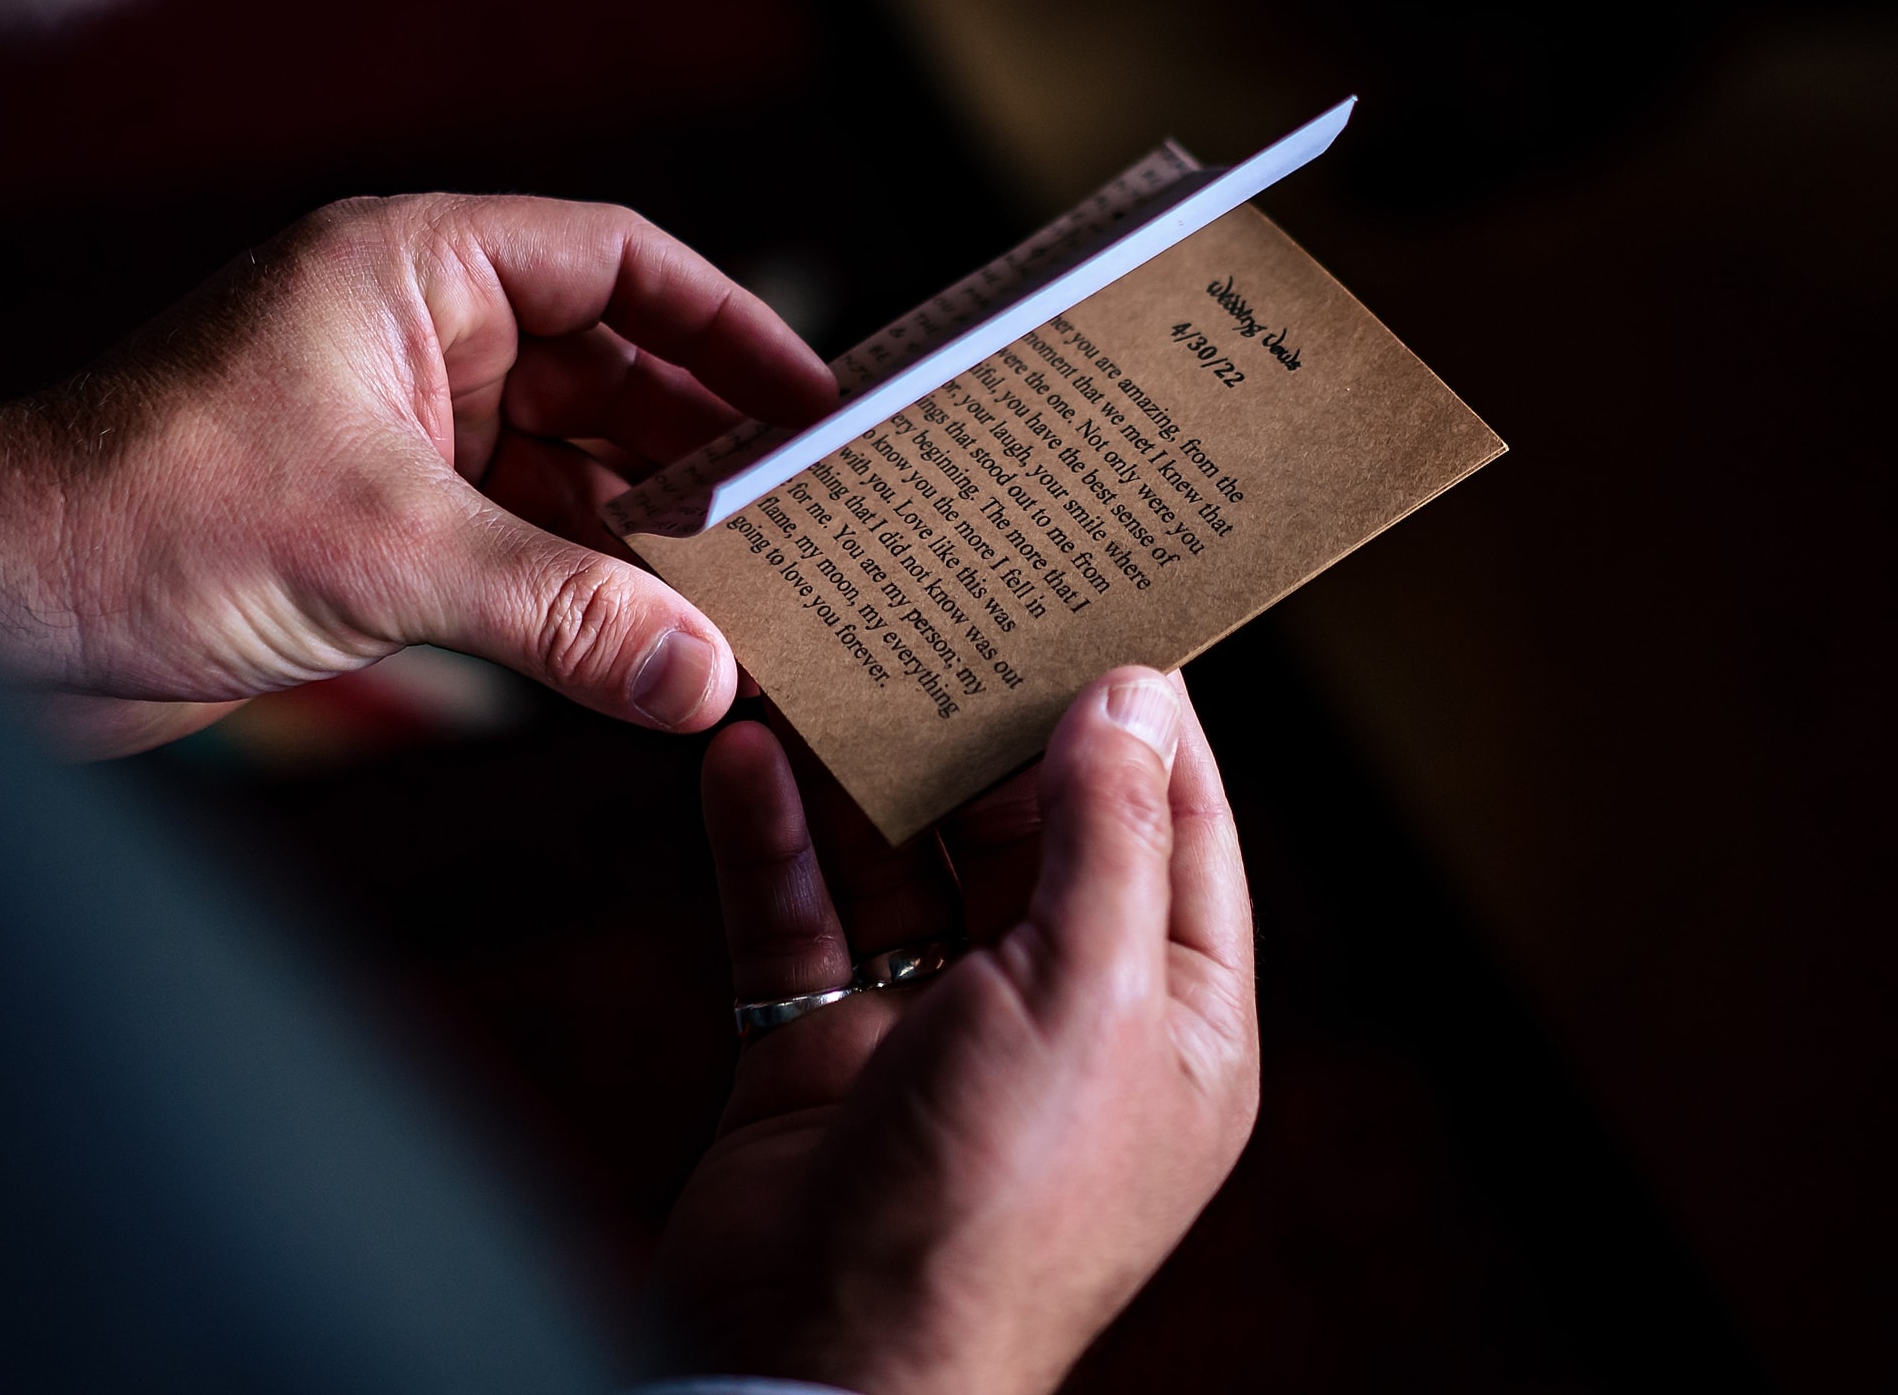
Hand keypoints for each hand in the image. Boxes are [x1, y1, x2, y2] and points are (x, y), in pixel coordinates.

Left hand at [0, 195, 835, 755]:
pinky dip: (582, 584)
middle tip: (811, 517)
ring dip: (649, 529)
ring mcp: (398, 432)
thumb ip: (560, 612)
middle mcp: (413, 336)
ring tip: (758, 592)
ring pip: (567, 465)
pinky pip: (517, 540)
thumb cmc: (146, 516)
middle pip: (608, 370)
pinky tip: (653, 637)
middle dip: (704, 447)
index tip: (818, 398)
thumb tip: (708, 679)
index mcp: (411, 269)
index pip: (616, 261)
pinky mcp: (375, 524)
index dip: (727, 325)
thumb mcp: (380, 553)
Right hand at [651, 668, 1258, 1394]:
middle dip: (985, 724)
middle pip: (1030, 829)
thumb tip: (1133, 695)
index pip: (1178, 828)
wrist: (817, 1361)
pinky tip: (742, 757)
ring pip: (905, 861)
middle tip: (946, 604)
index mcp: (1172, 1021)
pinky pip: (800, 914)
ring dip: (866, 769)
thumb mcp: (1086, 998)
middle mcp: (1058, 1014)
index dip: (1145, 716)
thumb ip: (1104, 837)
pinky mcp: (821, 1044)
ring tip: (833, 656)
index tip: (1102, 602)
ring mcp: (933, 1029)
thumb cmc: (990, 1212)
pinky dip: (772, 837)